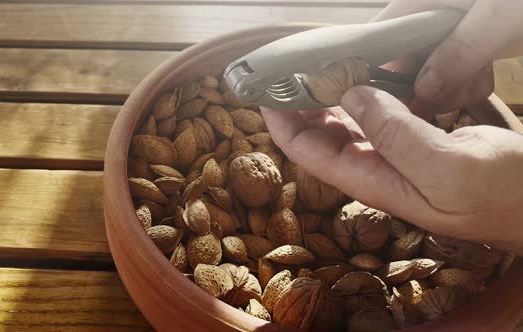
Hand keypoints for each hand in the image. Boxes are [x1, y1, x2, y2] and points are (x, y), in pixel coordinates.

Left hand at [261, 86, 522, 254]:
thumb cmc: (507, 196)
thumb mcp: (448, 169)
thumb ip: (398, 134)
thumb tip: (353, 95)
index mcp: (374, 181)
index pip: (308, 152)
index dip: (282, 123)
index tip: (265, 91)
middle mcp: (379, 169)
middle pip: (322, 135)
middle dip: (300, 104)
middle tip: (291, 69)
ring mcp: (399, 154)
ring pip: (350, 122)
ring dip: (331, 95)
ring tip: (320, 64)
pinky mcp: (421, 140)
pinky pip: (381, 113)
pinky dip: (369, 92)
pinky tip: (366, 73)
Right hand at [372, 0, 522, 116]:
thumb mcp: (499, 18)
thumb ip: (459, 52)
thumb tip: (424, 89)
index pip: (379, 32)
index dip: (373, 66)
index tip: (381, 102)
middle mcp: (431, 12)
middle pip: (403, 56)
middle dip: (418, 84)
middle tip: (438, 102)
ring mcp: (453, 26)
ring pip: (429, 66)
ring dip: (446, 87)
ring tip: (471, 85)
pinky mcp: (472, 38)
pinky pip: (454, 67)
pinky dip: (465, 81)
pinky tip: (482, 79)